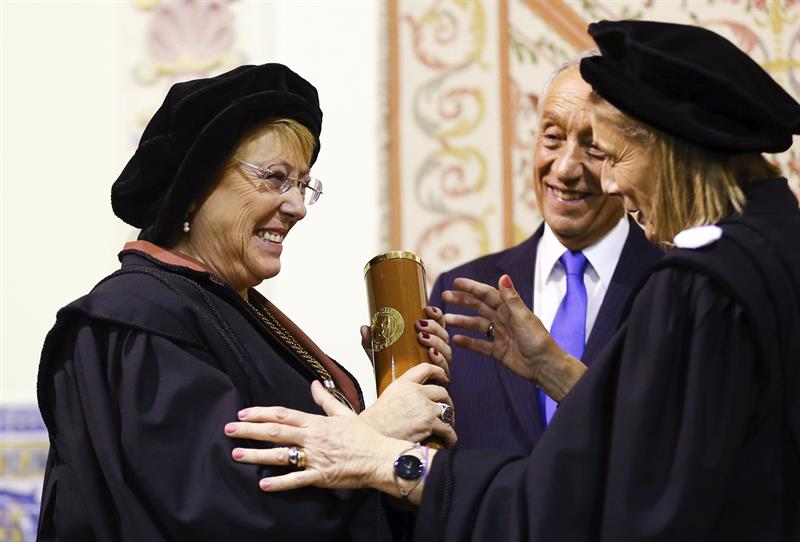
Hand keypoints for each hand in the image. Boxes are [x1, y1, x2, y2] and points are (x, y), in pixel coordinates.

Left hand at [226, 381, 415, 497]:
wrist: (380, 457)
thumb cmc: (363, 435)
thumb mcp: (344, 412)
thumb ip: (325, 400)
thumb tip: (315, 383)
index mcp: (315, 422)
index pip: (282, 414)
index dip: (260, 413)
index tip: (243, 414)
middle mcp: (312, 438)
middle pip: (275, 431)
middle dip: (249, 431)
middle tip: (228, 430)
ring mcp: (315, 457)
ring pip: (280, 455)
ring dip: (256, 455)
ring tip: (236, 454)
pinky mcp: (320, 476)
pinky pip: (296, 480)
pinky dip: (279, 482)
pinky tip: (263, 484)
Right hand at [359, 363, 456, 446]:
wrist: (372, 434)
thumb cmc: (376, 421)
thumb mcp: (388, 395)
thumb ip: (404, 392)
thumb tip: (416, 399)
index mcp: (404, 383)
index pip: (426, 368)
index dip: (439, 371)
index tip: (444, 378)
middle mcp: (416, 392)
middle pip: (442, 392)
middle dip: (447, 401)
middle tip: (447, 409)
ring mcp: (424, 407)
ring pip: (448, 410)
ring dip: (450, 419)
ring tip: (448, 426)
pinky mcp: (429, 423)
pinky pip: (448, 429)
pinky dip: (451, 436)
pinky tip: (449, 440)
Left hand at [360, 306, 450, 378]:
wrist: (395, 398)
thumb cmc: (391, 371)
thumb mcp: (379, 354)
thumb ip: (372, 342)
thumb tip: (365, 327)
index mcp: (428, 341)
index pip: (438, 324)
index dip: (436, 315)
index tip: (427, 309)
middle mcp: (437, 352)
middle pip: (444, 335)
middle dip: (434, 327)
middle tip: (419, 325)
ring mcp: (440, 367)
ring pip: (446, 351)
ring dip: (436, 342)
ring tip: (422, 338)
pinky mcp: (440, 381)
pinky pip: (444, 369)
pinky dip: (440, 360)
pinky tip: (432, 354)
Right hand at [442, 275, 584, 399]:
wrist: (544, 365)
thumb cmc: (537, 339)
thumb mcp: (523, 316)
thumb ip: (511, 298)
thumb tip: (503, 276)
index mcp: (508, 308)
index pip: (486, 294)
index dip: (471, 287)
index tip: (455, 282)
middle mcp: (503, 319)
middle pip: (478, 307)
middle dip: (462, 301)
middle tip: (444, 297)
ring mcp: (500, 334)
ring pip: (476, 325)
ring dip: (461, 321)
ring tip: (445, 320)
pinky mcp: (498, 350)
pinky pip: (480, 345)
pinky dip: (468, 342)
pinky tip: (456, 340)